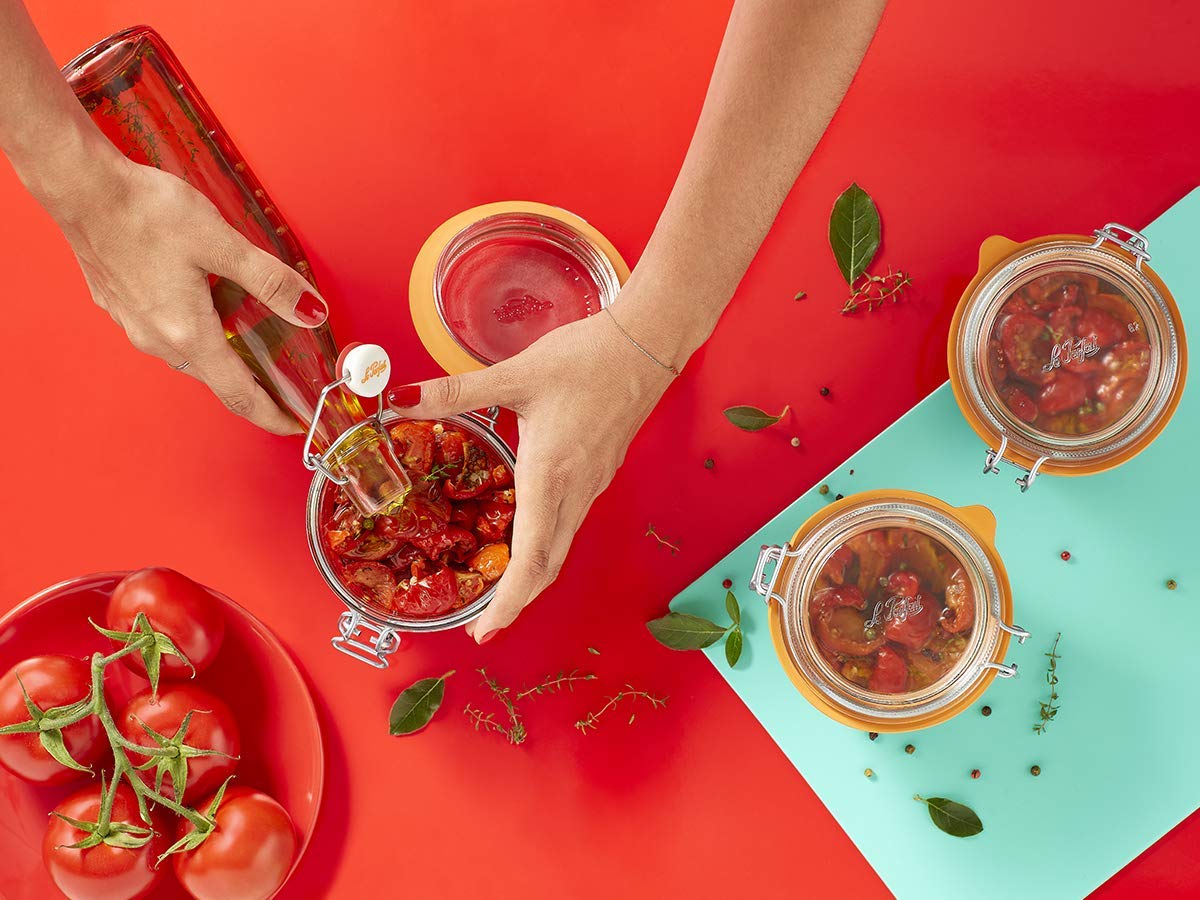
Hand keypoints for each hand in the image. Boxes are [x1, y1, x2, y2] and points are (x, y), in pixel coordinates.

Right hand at [57, 158, 327, 434]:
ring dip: (223, 355)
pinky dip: (196, 332)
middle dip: (254, 384)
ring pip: (191, 355)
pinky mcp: (120, 307)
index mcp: (188, 334)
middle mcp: (157, 340)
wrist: (81, 187)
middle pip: (217, 378)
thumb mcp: (222, 243)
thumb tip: (310, 311)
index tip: (294, 425)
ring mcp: (133, 325)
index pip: (240, 396)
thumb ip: (271, 281)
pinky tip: (208, 306)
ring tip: (253, 342)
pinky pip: (167, 333)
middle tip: (285, 380)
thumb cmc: (145, 212)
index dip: (271, 415)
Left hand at [387, 303, 675, 641]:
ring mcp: (592, 484)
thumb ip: (455, 392)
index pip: (530, 557)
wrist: (648, 345)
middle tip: (480, 626)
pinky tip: (525, 539)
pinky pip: (570, 524)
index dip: (507, 601)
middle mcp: (575, 490)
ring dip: (530, 578)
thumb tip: (399, 402)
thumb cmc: (588, 358)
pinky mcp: (599, 473)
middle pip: (548, 566)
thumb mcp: (515, 374)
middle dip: (514, 603)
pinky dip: (544, 548)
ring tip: (497, 592)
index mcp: (550, 474)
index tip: (485, 629)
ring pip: (561, 548)